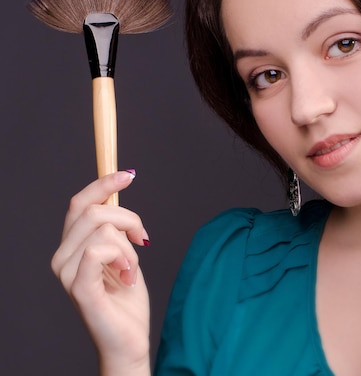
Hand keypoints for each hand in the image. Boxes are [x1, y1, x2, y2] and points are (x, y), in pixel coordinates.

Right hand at [51, 171, 150, 374]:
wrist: (128, 340)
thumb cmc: (126, 298)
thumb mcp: (125, 252)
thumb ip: (115, 227)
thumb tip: (118, 191)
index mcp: (71, 246)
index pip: (80, 203)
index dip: (103, 184)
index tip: (129, 175)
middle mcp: (62, 257)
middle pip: (95, 211)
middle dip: (129, 219)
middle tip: (142, 240)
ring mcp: (67, 273)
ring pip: (104, 230)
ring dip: (129, 247)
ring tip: (130, 270)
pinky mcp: (78, 289)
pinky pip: (98, 251)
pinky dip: (123, 259)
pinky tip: (127, 277)